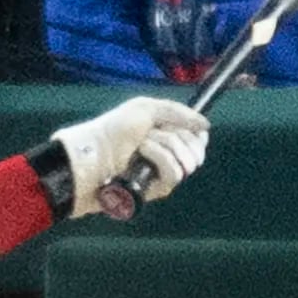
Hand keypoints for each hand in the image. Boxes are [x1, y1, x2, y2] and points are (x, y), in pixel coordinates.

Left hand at [54, 96, 207, 210]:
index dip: (195, 133)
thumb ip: (178, 113)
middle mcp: (166, 155)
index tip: (184, 126)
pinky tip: (141, 155)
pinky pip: (174, 173)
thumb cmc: (112, 130)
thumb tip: (206, 126)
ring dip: (165, 146)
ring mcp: (161, 174)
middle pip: (196, 148)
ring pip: (188, 161)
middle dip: (177, 136)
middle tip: (153, 133)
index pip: (198, 138)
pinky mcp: (156, 189)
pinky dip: (159, 158)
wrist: (92, 154)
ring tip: (141, 145)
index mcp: (165, 135)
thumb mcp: (145, 108)